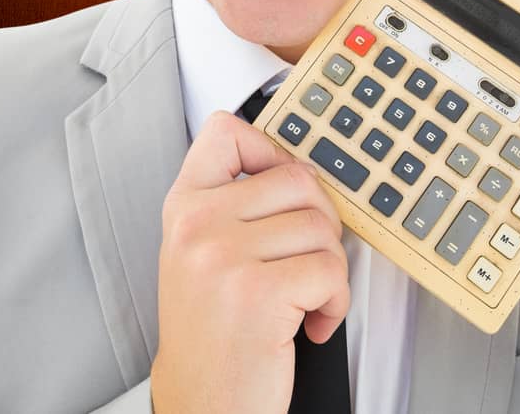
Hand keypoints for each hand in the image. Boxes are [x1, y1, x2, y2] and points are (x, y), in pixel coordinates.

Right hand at [149, 111, 349, 413]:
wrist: (203, 405)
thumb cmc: (214, 334)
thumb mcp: (203, 255)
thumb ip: (236, 205)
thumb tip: (302, 170)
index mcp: (184, 208)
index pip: (225, 132)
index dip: (269, 148)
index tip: (281, 183)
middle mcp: (197, 225)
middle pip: (298, 179)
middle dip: (319, 224)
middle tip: (304, 263)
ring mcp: (223, 257)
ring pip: (321, 228)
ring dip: (329, 272)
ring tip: (302, 301)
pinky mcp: (257, 293)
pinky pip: (331, 272)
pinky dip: (335, 304)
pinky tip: (309, 325)